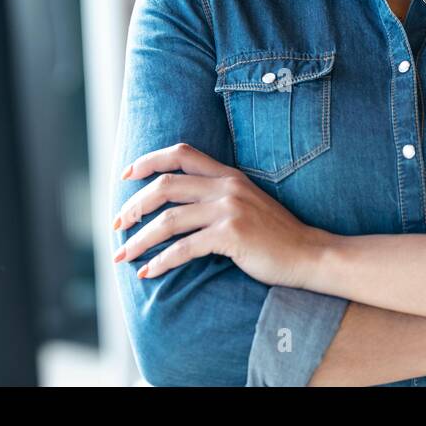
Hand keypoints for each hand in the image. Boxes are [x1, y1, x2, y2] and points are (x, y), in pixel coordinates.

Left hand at [111, 143, 333, 287]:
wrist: (308, 253)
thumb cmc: (274, 234)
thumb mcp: (246, 202)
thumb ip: (216, 195)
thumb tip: (175, 205)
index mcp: (228, 174)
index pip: (181, 153)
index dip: (148, 160)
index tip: (126, 175)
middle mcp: (227, 186)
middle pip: (165, 185)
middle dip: (133, 205)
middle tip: (117, 224)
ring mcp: (229, 210)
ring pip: (168, 220)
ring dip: (139, 239)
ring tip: (123, 254)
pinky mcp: (231, 236)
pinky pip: (184, 248)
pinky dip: (160, 261)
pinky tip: (148, 272)